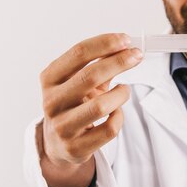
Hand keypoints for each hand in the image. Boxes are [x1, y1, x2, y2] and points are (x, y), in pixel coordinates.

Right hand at [39, 33, 142, 169]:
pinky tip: (117, 112)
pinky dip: (120, 116)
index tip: (126, 39)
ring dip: (121, 94)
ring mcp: (62, 126)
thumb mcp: (79, 81)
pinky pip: (109, 128)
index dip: (105, 43)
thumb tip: (127, 46)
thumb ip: (100, 64)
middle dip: (119, 62)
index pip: (78, 53)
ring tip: (125, 90)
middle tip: (137, 55)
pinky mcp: (76, 147)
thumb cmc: (74, 104)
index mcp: (50, 79)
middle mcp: (51, 102)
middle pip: (90, 76)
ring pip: (101, 106)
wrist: (58, 144)